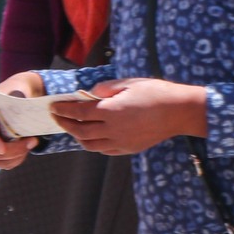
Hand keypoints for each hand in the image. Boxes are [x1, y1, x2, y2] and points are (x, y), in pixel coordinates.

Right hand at [0, 71, 44, 170]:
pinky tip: (28, 147)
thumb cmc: (15, 93)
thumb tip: (19, 100)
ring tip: (33, 142)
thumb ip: (16, 95)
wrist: (15, 98)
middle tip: (34, 140)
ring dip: (17, 156)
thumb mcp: (16, 90)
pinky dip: (18, 159)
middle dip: (14, 150)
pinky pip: (6, 164)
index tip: (2, 148)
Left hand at [51, 78, 208, 155]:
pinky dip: (93, 144)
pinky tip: (92, 136)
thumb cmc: (156, 92)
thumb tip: (90, 94)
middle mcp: (113, 129)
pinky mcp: (129, 149)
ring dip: (77, 136)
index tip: (53, 106)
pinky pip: (104, 150)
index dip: (63, 110)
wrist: (180, 111)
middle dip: (65, 124)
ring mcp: (121, 142)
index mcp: (111, 111)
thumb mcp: (129, 83)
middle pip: (80, 131)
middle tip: (57, 116)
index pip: (78, 113)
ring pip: (90, 145)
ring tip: (72, 127)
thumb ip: (105, 88)